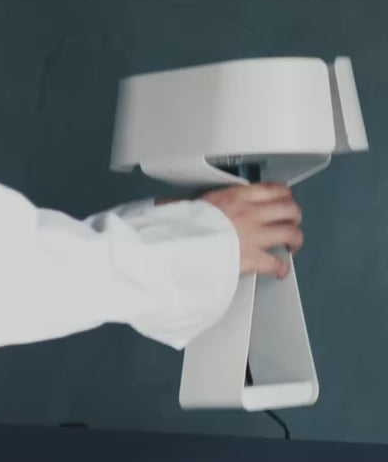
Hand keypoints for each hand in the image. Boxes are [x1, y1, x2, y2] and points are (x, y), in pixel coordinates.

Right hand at [157, 184, 302, 277]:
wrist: (183, 243)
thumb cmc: (182, 225)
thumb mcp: (187, 205)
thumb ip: (190, 203)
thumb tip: (165, 205)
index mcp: (237, 196)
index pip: (272, 189)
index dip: (284, 195)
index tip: (284, 200)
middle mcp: (252, 212)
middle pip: (288, 209)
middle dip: (294, 216)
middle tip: (291, 222)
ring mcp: (255, 235)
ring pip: (290, 232)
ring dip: (295, 239)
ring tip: (292, 245)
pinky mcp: (253, 258)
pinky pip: (277, 263)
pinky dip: (282, 268)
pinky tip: (280, 271)